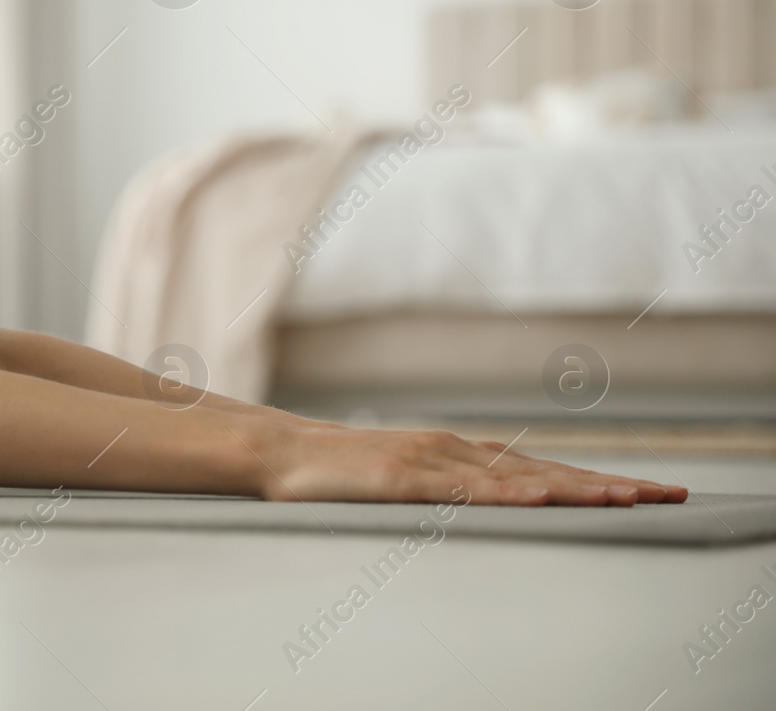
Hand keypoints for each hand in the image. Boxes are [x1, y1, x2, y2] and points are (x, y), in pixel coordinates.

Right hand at [250, 423, 687, 505]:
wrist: (280, 453)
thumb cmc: (340, 473)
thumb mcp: (407, 480)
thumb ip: (449, 488)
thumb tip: (493, 503)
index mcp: (460, 453)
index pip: (545, 468)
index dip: (600, 480)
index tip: (652, 491)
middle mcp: (456, 450)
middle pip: (548, 469)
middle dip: (612, 484)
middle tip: (672, 494)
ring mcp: (431, 462)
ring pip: (517, 478)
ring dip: (576, 488)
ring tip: (628, 499)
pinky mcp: (403, 478)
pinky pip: (461, 490)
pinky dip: (504, 493)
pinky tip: (540, 499)